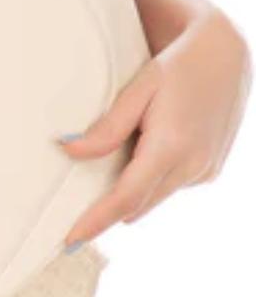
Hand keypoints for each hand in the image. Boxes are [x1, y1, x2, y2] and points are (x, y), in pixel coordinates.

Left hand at [57, 7, 251, 245]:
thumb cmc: (178, 65)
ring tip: (111, 165)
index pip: (125, 198)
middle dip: (108, 209)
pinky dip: (153, 178)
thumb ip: (108, 126)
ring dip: (132, 191)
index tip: (69, 240)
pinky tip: (146, 150)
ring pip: (154, 197)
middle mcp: (192, 167)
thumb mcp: (140, 88)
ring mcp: (205, 171)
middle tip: (74, 209)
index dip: (95, 221)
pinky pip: (171, 185)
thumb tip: (68, 150)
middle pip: (137, 204)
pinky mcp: (210, 170)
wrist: (227, 56)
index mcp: (171, 147)